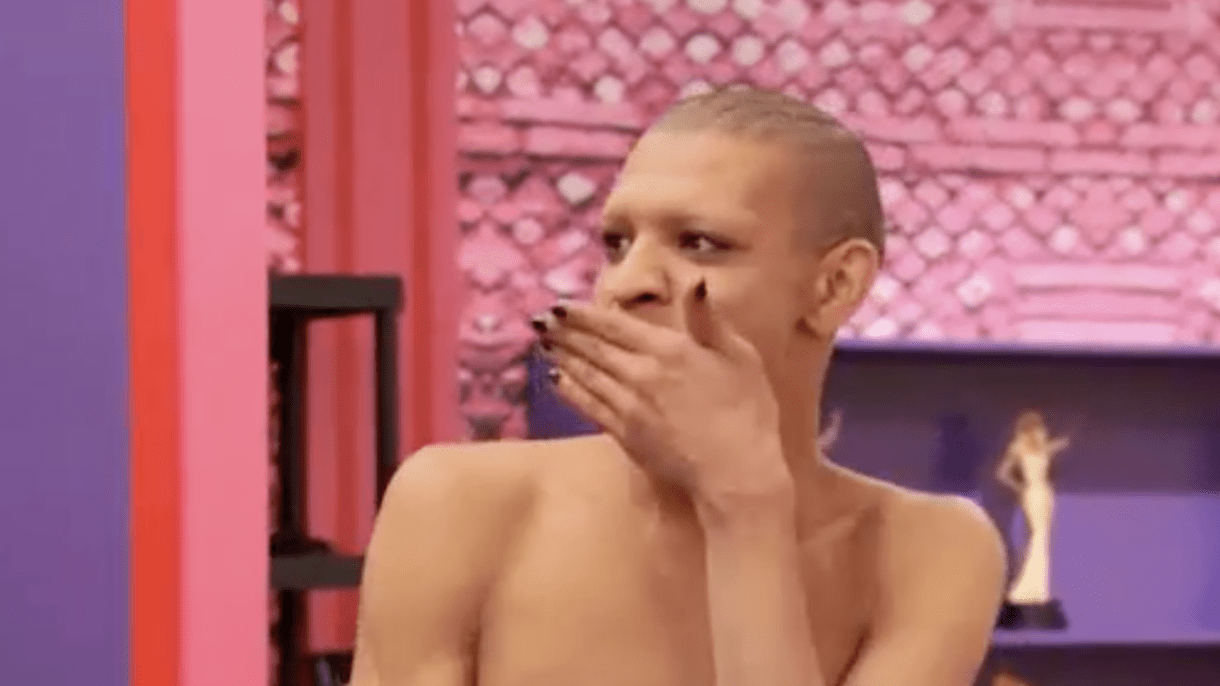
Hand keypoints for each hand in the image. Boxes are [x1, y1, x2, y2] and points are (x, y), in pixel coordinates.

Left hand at [535, 280, 791, 510]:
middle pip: (593, 349)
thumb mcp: (740, 356)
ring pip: (586, 376)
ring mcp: (629, 407)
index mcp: (669, 350)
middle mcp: (641, 374)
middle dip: (563, 333)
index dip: (583, 315)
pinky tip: (557, 380)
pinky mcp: (626, 436)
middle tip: (538, 321)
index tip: (558, 305)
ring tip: (542, 344)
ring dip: (562, 357)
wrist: (737, 474)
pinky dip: (570, 391)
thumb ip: (708, 320)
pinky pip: (589, 407)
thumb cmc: (747, 412)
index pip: (615, 326)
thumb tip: (694, 282)